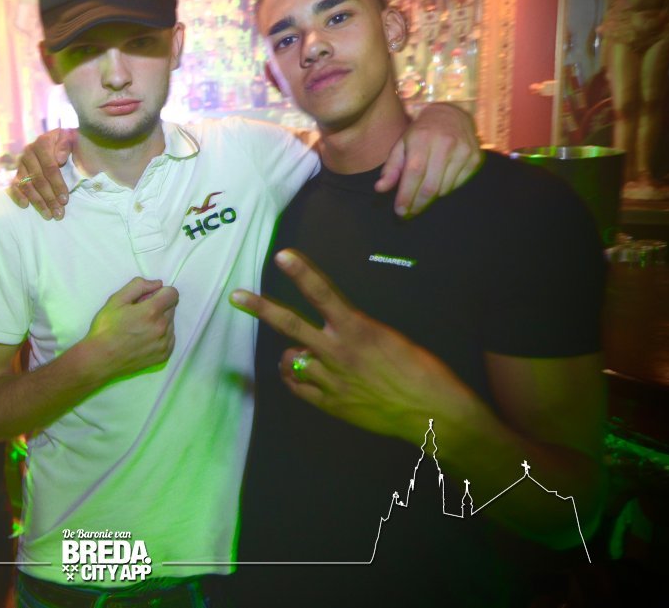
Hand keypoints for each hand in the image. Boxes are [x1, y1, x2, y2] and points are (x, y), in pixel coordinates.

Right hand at [7, 129, 75, 219]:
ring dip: (37, 202)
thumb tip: (60, 159)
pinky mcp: (17, 172)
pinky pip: (14, 185)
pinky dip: (18, 196)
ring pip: (27, 185)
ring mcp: (21, 163)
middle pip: (39, 179)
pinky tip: (25, 205)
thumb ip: (67, 145)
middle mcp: (29, 152)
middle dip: (50, 198)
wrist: (57, 141)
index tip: (65, 200)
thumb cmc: (67, 142)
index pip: (50, 167)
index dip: (58, 184)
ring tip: (48, 215)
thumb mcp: (71, 138)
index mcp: (43, 142)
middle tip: (59, 214)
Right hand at [82, 277, 177, 381]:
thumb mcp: (116, 300)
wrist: (100, 359)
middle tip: (139, 314)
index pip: (172, 294)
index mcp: (152, 311)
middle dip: (159, 306)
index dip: (161, 292)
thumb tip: (157, 284)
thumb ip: (138, 286)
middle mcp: (162, 327)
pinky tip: (144, 339)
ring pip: (171, 323)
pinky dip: (161, 336)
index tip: (149, 298)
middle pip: (171, 308)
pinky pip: (170, 339)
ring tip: (140, 328)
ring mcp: (164, 344)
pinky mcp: (163, 356)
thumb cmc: (106, 328)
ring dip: (160, 321)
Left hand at [230, 249, 474, 440]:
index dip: (301, 273)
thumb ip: (354, 331)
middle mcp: (339, 352)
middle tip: (237, 296)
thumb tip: (333, 326)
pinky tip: (301, 374)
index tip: (281, 255)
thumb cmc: (420, 370)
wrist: (432, 412)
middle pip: (290, 325)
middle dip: (261, 308)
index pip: (323, 293)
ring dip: (291, 354)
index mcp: (358, 329)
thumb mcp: (389, 338)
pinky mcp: (331, 404)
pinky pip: (298, 388)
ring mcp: (331, 380)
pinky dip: (295, 378)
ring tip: (301, 353)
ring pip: (290, 359)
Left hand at [376, 102, 481, 216]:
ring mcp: (463, 151)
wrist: (451, 113)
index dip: (407, 195)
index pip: (414, 173)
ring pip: (444, 188)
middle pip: (431, 185)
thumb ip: (392, 167)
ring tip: (423, 191)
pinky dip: (446, 188)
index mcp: (422, 138)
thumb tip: (380, 188)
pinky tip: (439, 179)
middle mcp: (445, 144)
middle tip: (409, 213)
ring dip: (431, 196)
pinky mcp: (475, 158)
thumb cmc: (421, 132)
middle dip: (418, 204)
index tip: (400, 211)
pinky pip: (457, 185)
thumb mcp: (402, 144)